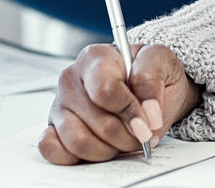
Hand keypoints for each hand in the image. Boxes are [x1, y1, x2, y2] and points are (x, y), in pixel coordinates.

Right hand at [41, 44, 202, 164]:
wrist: (147, 88)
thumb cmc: (150, 73)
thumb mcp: (160, 62)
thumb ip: (151, 80)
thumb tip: (147, 113)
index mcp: (95, 57)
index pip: (104, 89)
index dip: (129, 111)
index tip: (147, 123)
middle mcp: (72, 80)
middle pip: (97, 122)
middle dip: (127, 135)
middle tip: (143, 133)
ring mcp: (60, 106)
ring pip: (79, 141)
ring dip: (110, 149)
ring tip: (124, 139)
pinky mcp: (53, 129)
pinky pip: (54, 151)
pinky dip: (81, 156)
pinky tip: (101, 147)